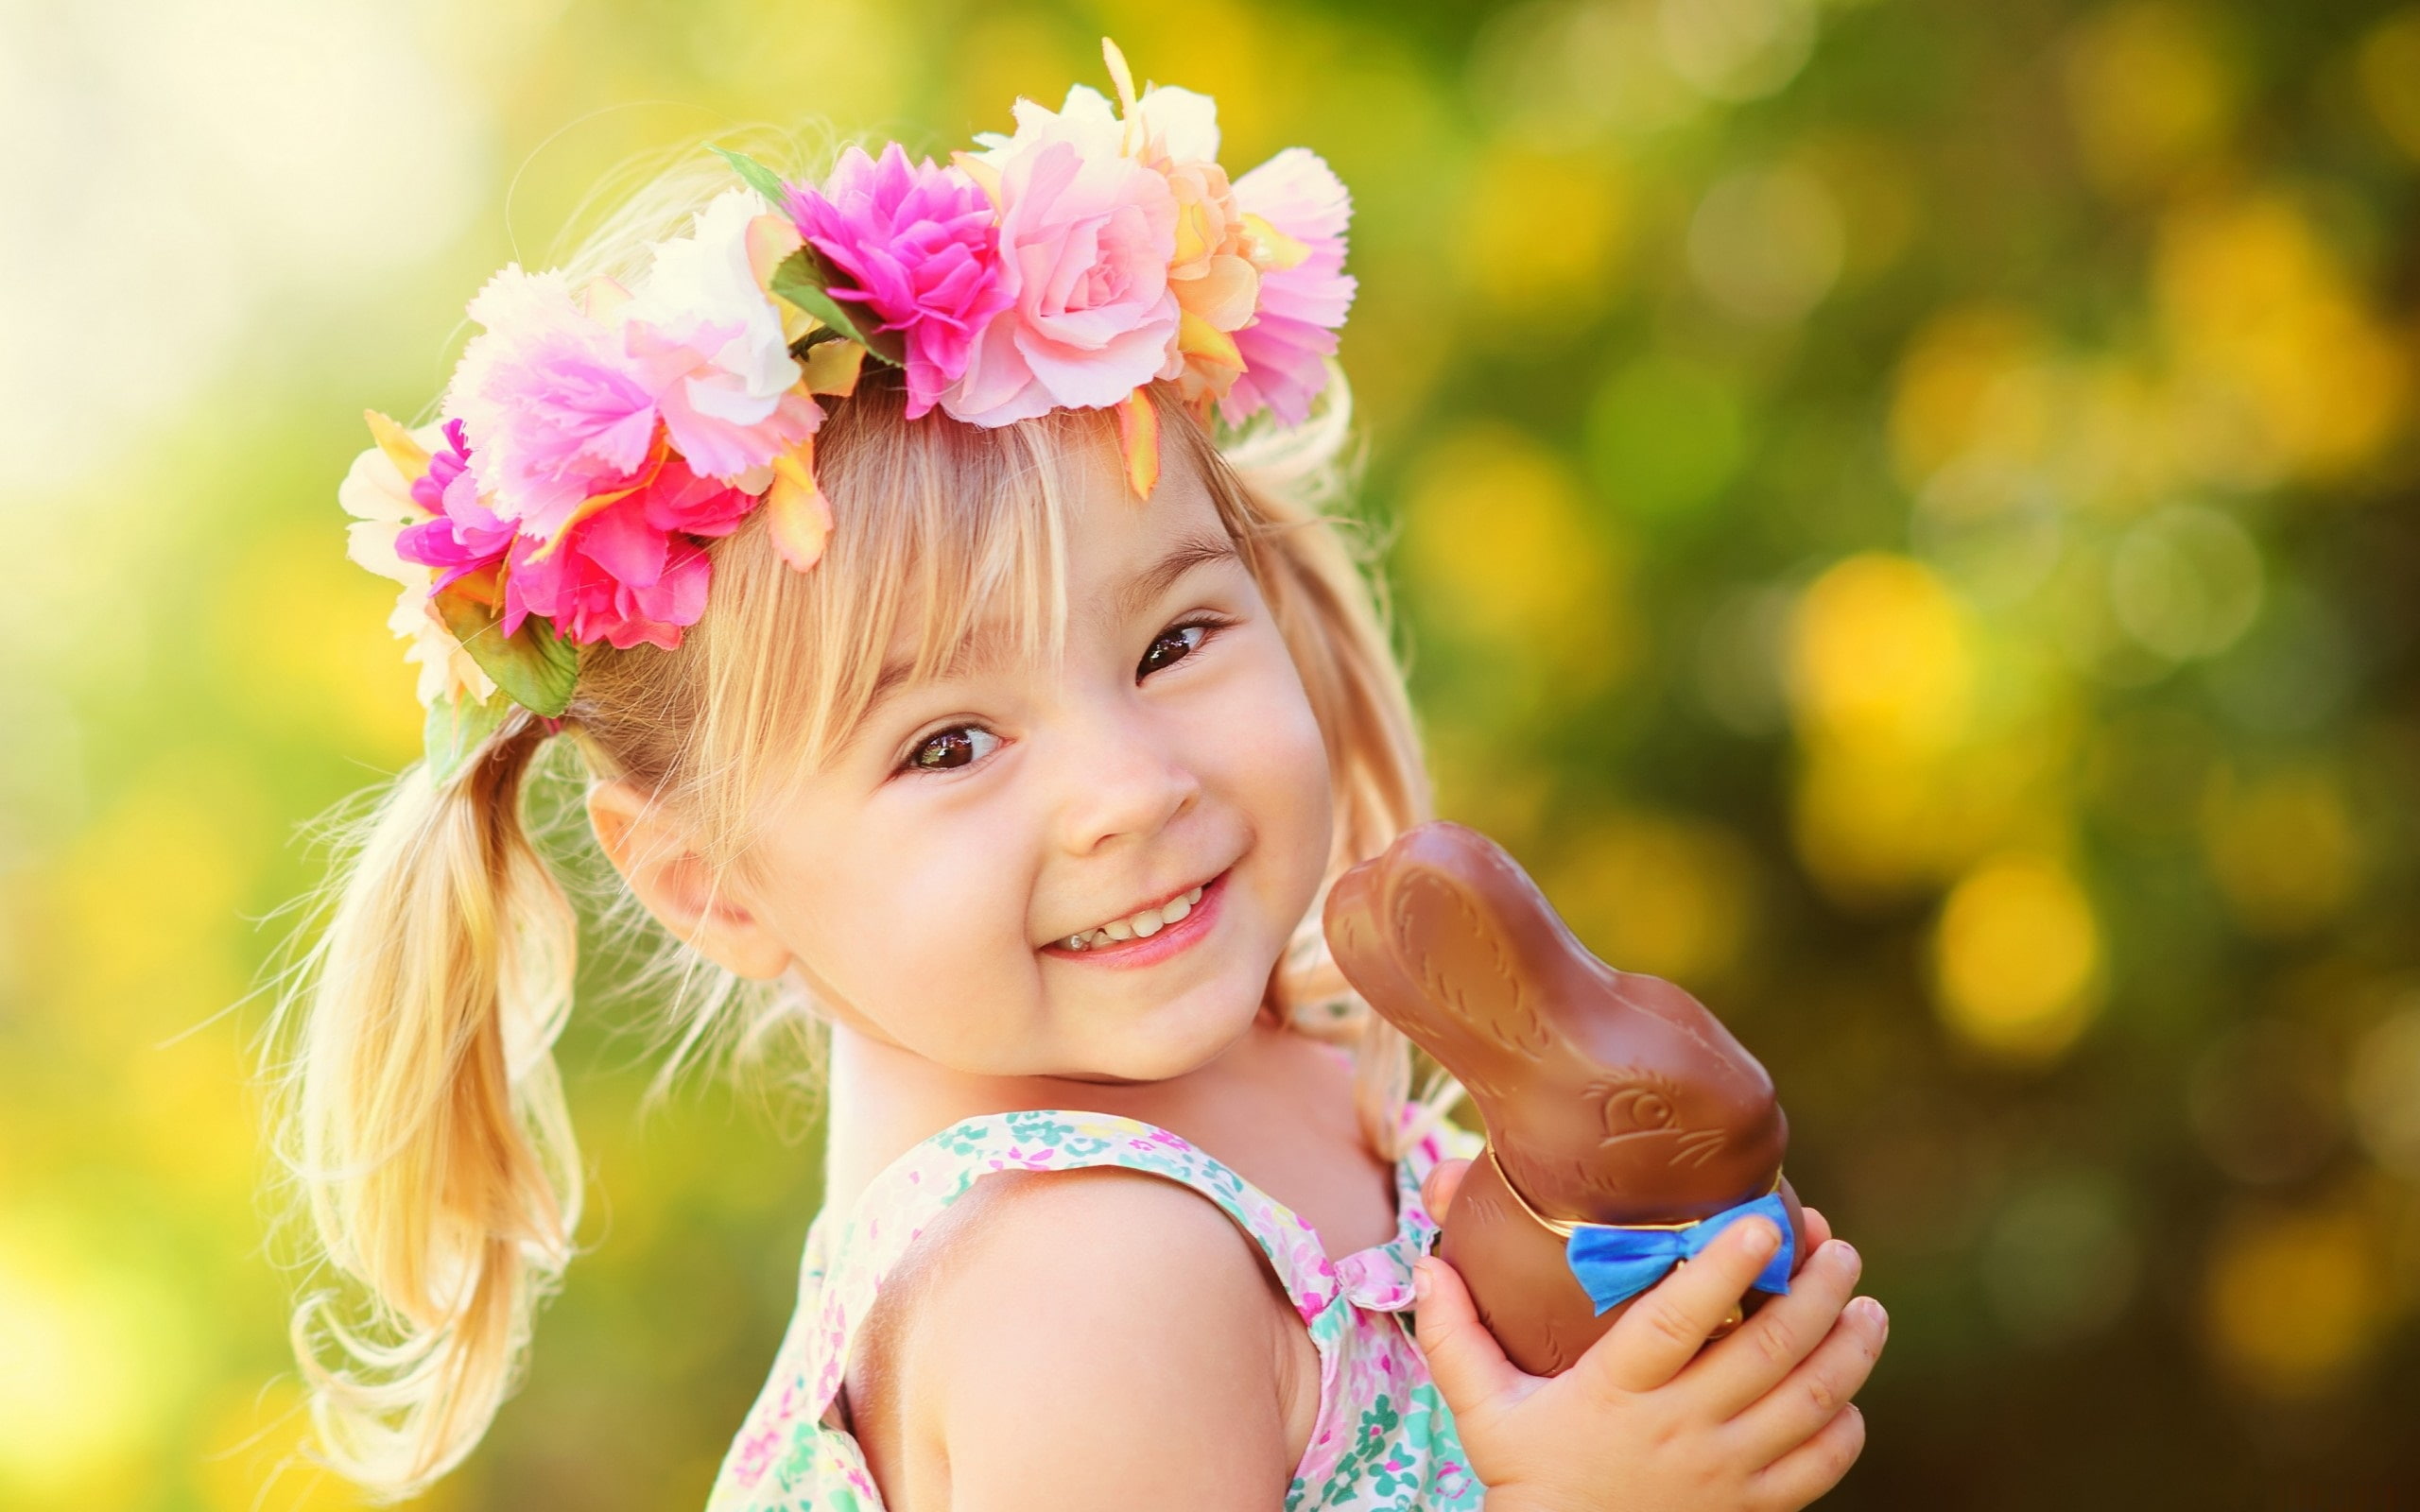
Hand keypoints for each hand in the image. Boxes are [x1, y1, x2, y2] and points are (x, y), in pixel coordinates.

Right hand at [1412, 1161, 1882, 1511]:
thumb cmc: (1528, 1480)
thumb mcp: (1482, 1410)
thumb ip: (1455, 1335)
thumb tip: (1429, 1261)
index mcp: (1619, 1393)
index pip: (1676, 1320)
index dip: (1723, 1269)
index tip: (1762, 1221)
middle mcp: (1683, 1430)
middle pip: (1770, 1350)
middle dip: (1818, 1290)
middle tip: (1838, 1246)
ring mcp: (1726, 1473)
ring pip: (1812, 1401)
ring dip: (1850, 1347)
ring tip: (1865, 1304)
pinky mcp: (1753, 1509)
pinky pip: (1820, 1465)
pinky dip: (1845, 1424)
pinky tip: (1847, 1389)